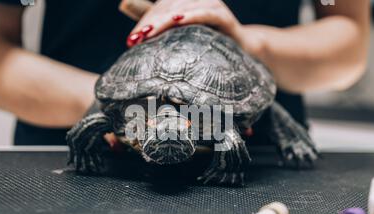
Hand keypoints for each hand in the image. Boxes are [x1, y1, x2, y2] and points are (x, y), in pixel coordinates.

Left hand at [127, 0, 242, 46]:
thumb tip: (134, 29)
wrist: (243, 48)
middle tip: (136, 40)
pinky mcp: (222, 15)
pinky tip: (178, 20)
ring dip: (164, 20)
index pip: (158, 9)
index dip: (144, 21)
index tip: (131, 40)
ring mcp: (210, 5)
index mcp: (183, 2)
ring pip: (182, 8)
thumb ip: (162, 27)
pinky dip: (191, 15)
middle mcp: (195, 0)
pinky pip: (205, 13)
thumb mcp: (184, 37)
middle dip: (150, 24)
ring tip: (149, 33)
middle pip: (167, 7)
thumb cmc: (209, 43)